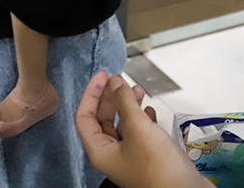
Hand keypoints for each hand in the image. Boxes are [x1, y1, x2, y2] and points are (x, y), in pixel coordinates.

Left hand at [75, 72, 208, 187]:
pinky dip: (142, 119)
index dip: (92, 93)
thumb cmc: (158, 168)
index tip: (102, 75)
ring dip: (128, 106)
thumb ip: (125, 102)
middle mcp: (111, 155)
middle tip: (120, 79)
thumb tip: (116, 83)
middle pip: (103, 119)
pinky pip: (139, 133)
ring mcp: (129, 158)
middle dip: (111, 96)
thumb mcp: (138, 128)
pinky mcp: (147, 158)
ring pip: (122, 124)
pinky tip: (150, 112)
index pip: (84, 116)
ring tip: (137, 91)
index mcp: (100, 151)